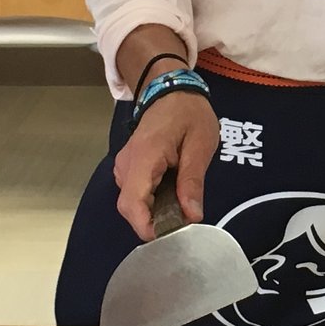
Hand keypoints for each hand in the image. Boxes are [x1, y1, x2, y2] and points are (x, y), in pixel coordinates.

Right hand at [112, 90, 219, 239]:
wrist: (170, 89)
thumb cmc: (188, 113)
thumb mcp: (200, 145)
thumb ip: (193, 181)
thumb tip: (192, 215)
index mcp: (144, 157)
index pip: (132, 202)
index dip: (145, 226)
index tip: (168, 236)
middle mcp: (127, 164)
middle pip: (130, 207)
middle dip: (155, 221)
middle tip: (184, 221)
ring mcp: (124, 165)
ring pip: (133, 202)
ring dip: (155, 211)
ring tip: (182, 205)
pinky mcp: (128, 167)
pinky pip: (136, 192)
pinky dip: (153, 201)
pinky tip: (173, 195)